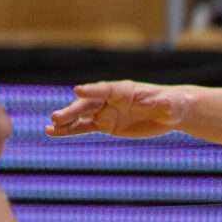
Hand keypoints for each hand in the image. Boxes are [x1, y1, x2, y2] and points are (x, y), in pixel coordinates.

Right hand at [46, 79, 192, 141]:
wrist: (171, 113)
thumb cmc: (172, 104)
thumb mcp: (170, 105)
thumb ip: (162, 103)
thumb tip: (162, 102)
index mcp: (124, 90)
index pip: (105, 89)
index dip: (92, 90)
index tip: (78, 91)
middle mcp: (110, 100)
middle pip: (88, 104)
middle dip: (73, 110)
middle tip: (57, 117)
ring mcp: (106, 112)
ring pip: (81, 116)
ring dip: (66, 122)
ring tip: (50, 128)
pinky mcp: (105, 125)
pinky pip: (84, 127)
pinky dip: (69, 130)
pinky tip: (53, 132)